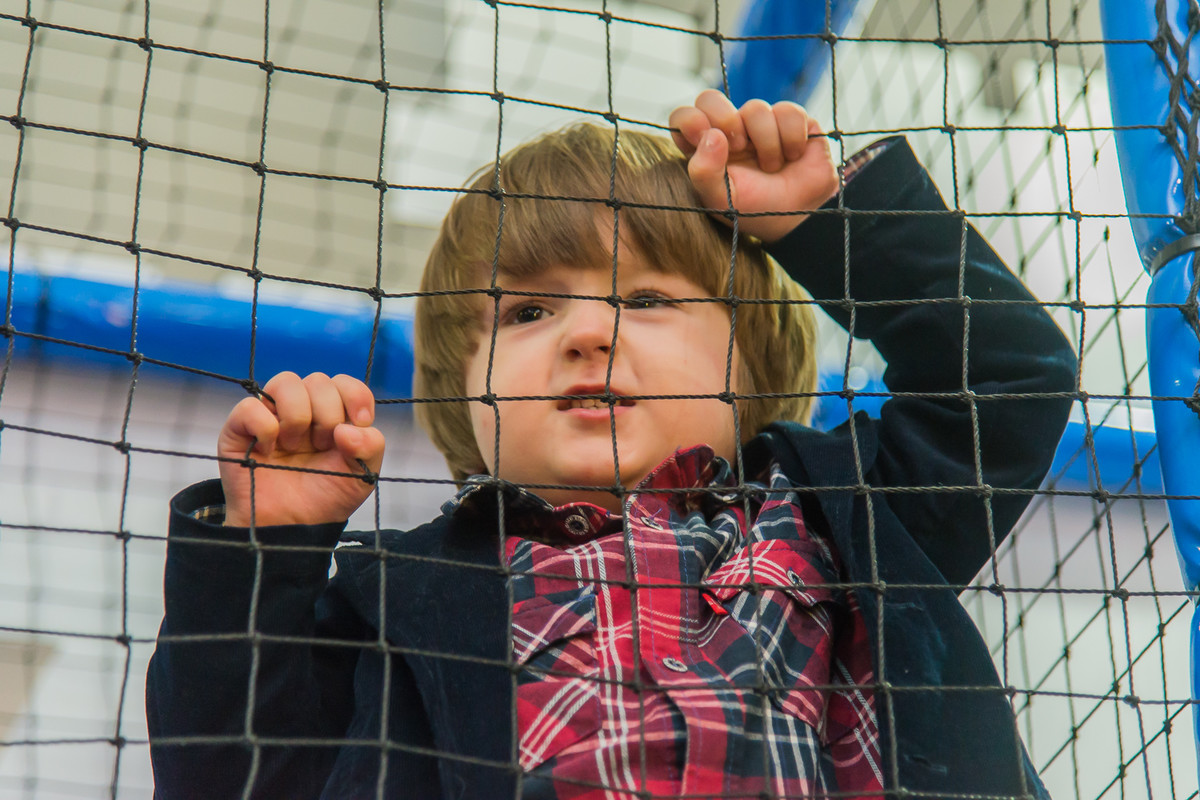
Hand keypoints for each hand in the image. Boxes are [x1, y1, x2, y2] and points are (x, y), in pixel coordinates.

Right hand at [217, 372, 385, 527]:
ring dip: (298, 417)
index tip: (359, 423)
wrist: (291, 528)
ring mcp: (271, 415)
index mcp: (334, 415)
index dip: (355, 396)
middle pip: (319, 381)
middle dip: (327, 415)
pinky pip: (250, 406)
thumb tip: (348, 428)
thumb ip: (371, 446)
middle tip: (322, 446)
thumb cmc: (324, 498)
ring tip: (294, 446)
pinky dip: (265, 427)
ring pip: (286, 382)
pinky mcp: (239, 428)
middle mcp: (303, 409)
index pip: (345, 383)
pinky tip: (269, 450)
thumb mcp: (362, 475)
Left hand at [669, 89, 838, 242]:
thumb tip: (711, 135)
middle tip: (737, 146)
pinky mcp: (790, 118)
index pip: (684, 118)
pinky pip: (788, 112)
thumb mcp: (722, 200)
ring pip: (755, 108)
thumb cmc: (755, 209)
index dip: (690, 120)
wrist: (797, 217)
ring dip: (767, 143)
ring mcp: (758, 122)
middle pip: (710, 98)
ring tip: (772, 167)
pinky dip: (792, 138)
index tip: (701, 135)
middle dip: (724, 119)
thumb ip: (704, 172)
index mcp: (705, 148)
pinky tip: (793, 156)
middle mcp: (728, 130)